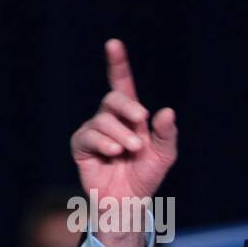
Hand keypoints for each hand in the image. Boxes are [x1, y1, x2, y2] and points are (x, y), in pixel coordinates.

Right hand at [70, 39, 177, 246]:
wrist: (130, 202)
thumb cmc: (146, 176)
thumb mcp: (164, 155)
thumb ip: (166, 134)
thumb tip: (166, 111)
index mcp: (131, 117)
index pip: (122, 85)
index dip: (117, 64)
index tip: (113, 44)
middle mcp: (110, 120)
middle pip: (113, 99)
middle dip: (128, 106)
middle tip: (141, 119)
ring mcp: (94, 132)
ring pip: (103, 120)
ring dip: (120, 134)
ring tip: (130, 150)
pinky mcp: (81, 146)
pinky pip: (88, 136)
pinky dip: (103, 142)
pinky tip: (113, 151)